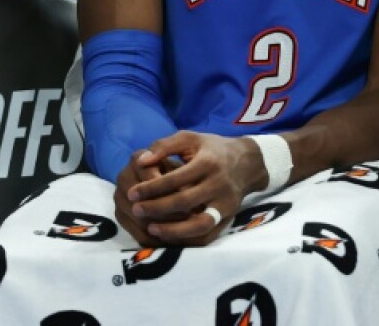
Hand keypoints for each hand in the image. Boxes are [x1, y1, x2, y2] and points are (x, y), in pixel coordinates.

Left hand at [125, 131, 268, 246]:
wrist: (247, 162)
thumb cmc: (212, 149)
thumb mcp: (190, 138)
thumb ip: (164, 146)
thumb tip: (141, 161)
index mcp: (208, 162)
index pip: (175, 178)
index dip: (151, 188)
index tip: (132, 193)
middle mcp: (219, 184)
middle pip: (184, 202)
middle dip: (156, 208)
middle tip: (135, 210)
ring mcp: (225, 203)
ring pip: (199, 224)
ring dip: (173, 230)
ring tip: (151, 229)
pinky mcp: (228, 217)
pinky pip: (207, 235)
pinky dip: (187, 239)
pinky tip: (169, 237)